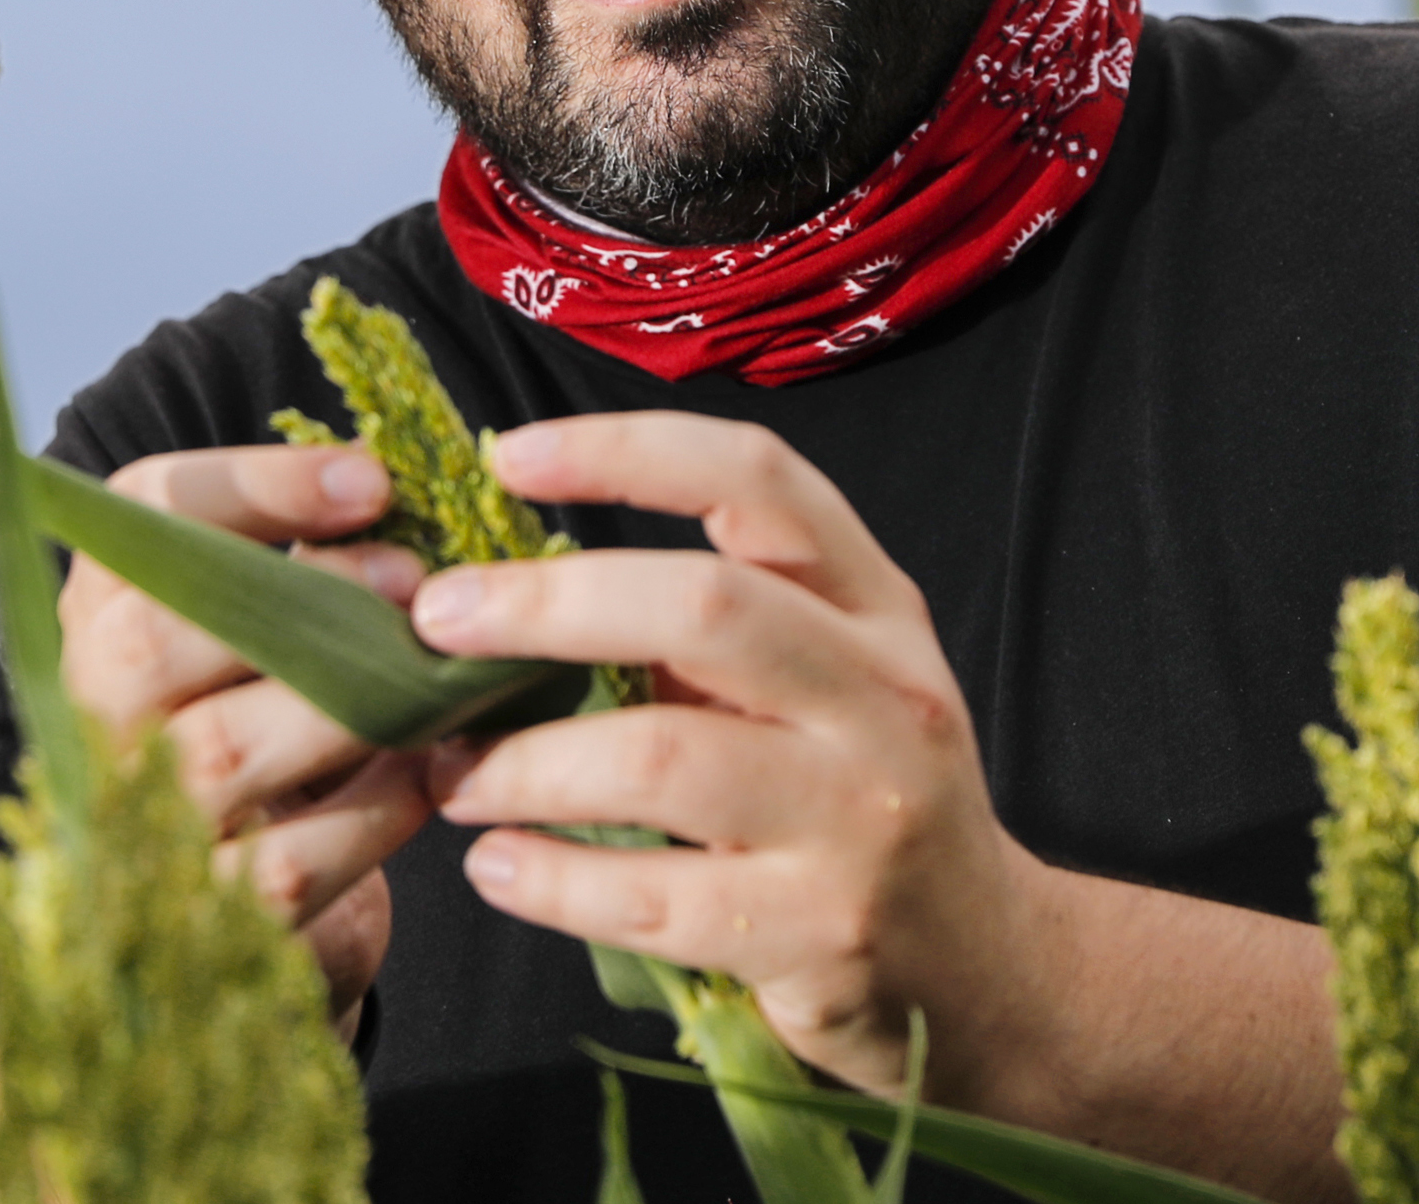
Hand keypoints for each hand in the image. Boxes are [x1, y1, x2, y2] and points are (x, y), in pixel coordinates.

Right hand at [65, 442, 438, 1014]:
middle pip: (151, 638)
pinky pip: (285, 861)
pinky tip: (428, 777)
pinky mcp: (189, 919)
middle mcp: (88, 712)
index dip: (259, 485)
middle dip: (304, 604)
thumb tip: (415, 500)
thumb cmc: (274, 727)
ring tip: (437, 688)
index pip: (141, 513)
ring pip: (218, 752)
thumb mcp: (268, 630)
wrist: (242, 911)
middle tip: (417, 589)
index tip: (374, 480)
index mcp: (100, 606)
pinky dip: (374, 813)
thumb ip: (312, 561)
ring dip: (348, 711)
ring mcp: (124, 823)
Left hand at [403, 413, 1062, 1101]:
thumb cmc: (857, 795)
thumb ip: (712, 624)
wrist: (981, 966)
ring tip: (452, 775)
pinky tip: (498, 869)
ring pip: (664, 760)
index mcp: (877, 606)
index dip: (626, 452)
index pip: (759, 481)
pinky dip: (552, 881)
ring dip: (527, 765)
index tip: (506, 458)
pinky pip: (653, 899)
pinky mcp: (819, 933)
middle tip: (436, 625)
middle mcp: (883, 695)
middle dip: (546, 606)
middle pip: (704, 606)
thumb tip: (508, 582)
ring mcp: (859, 818)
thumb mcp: (828, 680)